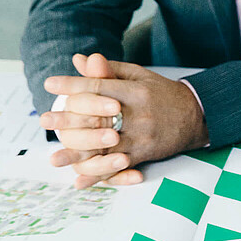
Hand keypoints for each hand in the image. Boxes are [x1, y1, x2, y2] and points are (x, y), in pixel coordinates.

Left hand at [41, 53, 208, 188]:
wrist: (197, 115)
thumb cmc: (162, 93)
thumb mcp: (139, 76)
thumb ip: (108, 69)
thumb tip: (80, 59)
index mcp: (135, 91)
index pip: (99, 87)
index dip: (73, 85)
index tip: (50, 84)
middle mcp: (138, 114)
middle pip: (98, 117)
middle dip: (68, 120)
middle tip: (44, 120)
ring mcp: (141, 136)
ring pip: (105, 146)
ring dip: (77, 154)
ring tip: (54, 158)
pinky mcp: (145, 153)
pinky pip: (119, 166)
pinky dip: (99, 175)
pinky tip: (80, 180)